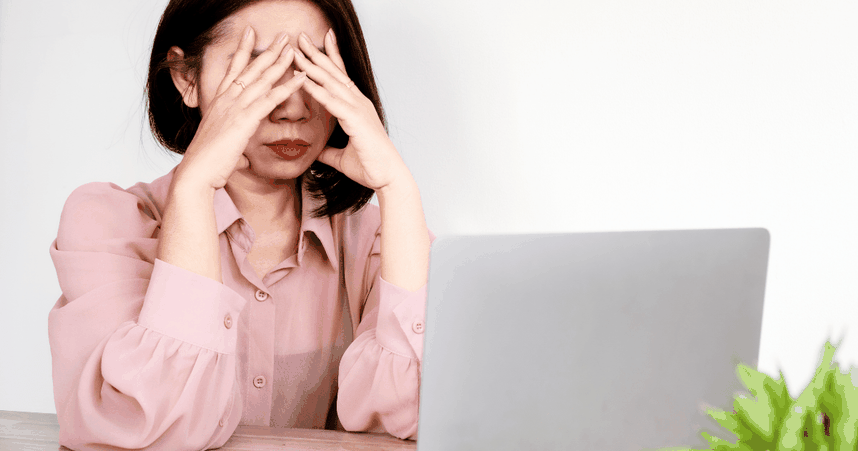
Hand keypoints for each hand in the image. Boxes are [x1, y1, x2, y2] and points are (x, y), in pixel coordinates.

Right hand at [175, 27, 306, 189]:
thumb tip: (241, 160)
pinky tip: (301, 78)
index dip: (243, 51)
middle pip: (250, 69)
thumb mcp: (222, 149)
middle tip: (283, 36)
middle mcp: (225, 100)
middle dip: (267, 50)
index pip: (233, 70)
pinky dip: (287, 86)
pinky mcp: (244, 120)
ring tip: (293, 48)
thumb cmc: (207, 164)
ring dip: (279, 62)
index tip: (251, 34)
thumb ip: (233, 147)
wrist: (197, 172)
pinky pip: (270, 99)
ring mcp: (234, 108)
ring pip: (261, 79)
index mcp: (218, 103)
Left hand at [294, 29, 408, 190]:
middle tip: (300, 37)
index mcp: (357, 107)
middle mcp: (359, 102)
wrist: (387, 177)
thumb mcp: (341, 157)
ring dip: (312, 64)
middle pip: (334, 72)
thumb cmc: (370, 166)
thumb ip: (328, 151)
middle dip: (316, 53)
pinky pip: (331, 100)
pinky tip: (302, 78)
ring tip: (296, 50)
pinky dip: (315, 88)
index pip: (342, 76)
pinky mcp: (356, 119)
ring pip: (331, 81)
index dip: (330, 57)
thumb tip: (316, 151)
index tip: (320, 40)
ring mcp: (358, 109)